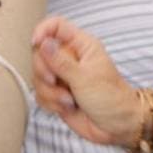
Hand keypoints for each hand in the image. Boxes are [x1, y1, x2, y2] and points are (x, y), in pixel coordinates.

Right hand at [31, 16, 137, 146]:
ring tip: (69, 100)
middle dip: (44, 71)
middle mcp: (70, 58)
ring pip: (38, 77)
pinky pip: (40, 94)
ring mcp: (63, 77)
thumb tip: (43, 43)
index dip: (43, 31)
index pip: (56, 26)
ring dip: (50, 92)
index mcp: (81, 46)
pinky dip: (50, 103)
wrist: (117, 127)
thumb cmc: (112, 98)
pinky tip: (67, 107)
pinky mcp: (57, 94)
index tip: (36, 44)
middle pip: (40, 53)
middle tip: (55, 81)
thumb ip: (60, 61)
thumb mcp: (85, 78)